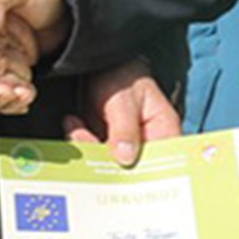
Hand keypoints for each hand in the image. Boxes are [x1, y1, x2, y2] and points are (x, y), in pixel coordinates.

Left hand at [65, 59, 179, 167]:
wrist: (99, 61)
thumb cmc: (122, 74)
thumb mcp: (123, 99)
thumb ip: (124, 128)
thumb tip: (125, 158)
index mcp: (164, 130)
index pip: (165, 163)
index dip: (149, 177)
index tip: (124, 177)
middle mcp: (148, 143)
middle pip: (135, 171)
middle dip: (110, 167)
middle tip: (89, 154)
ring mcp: (126, 146)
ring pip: (111, 166)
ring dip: (90, 152)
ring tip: (77, 129)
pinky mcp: (106, 145)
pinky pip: (94, 155)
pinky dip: (81, 143)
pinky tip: (73, 123)